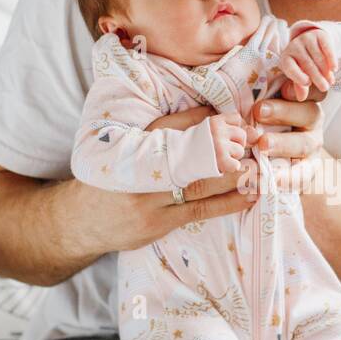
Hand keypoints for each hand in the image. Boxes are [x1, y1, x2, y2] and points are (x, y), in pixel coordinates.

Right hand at [77, 104, 260, 252]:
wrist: (81, 220)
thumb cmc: (112, 178)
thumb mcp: (126, 147)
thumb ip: (164, 133)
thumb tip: (211, 117)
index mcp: (133, 143)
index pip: (176, 127)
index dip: (209, 122)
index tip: (237, 118)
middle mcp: (141, 169)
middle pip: (191, 154)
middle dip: (227, 147)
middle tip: (256, 141)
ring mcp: (149, 198)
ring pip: (199, 184)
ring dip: (234, 176)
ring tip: (259, 167)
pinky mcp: (158, 222)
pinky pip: (199, 211)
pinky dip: (227, 203)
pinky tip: (249, 196)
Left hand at [248, 84, 326, 194]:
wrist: (264, 156)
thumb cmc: (258, 118)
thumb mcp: (260, 101)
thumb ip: (260, 91)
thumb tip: (245, 79)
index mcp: (304, 98)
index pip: (312, 87)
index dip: (302, 85)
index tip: (285, 86)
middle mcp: (312, 119)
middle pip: (307, 112)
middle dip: (282, 111)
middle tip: (258, 111)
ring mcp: (312, 145)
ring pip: (304, 143)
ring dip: (282, 143)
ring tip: (261, 145)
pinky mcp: (308, 169)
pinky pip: (302, 174)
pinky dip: (287, 177)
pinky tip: (272, 178)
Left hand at [278, 28, 335, 101]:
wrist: (312, 42)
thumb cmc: (303, 65)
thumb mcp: (300, 75)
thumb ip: (300, 86)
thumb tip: (301, 98)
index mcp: (286, 58)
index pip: (289, 67)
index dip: (297, 75)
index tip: (307, 83)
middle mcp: (294, 47)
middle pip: (306, 63)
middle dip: (317, 76)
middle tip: (325, 88)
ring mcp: (306, 39)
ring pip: (317, 56)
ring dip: (325, 70)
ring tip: (331, 81)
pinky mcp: (319, 35)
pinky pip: (326, 47)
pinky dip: (331, 58)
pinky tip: (334, 68)